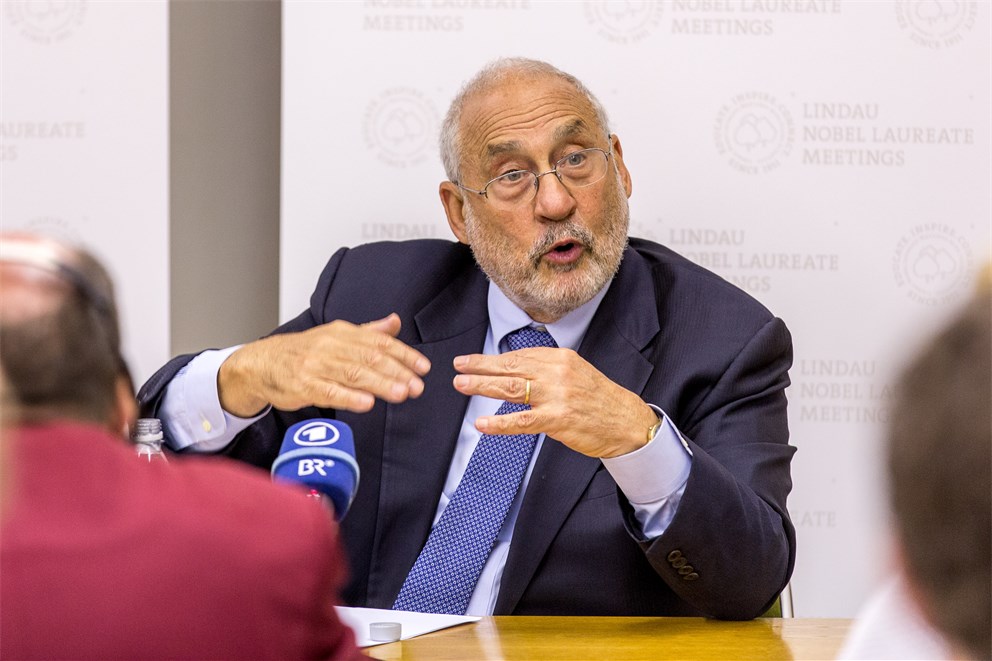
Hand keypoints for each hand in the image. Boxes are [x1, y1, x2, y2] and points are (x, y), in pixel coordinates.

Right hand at [218, 313, 430, 416]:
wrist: (262, 363)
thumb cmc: (304, 351)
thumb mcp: (336, 335)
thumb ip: (368, 331)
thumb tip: (395, 322)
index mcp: (342, 332)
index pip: (379, 342)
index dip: (404, 355)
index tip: (423, 367)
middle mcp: (331, 346)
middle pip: (370, 357)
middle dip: (397, 372)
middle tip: (418, 385)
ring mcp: (316, 366)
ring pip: (353, 374)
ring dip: (380, 384)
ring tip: (401, 394)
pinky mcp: (304, 385)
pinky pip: (329, 392)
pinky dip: (349, 398)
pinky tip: (367, 404)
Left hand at [452, 347, 657, 457]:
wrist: (626, 421)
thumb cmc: (599, 400)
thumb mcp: (575, 373)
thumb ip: (548, 369)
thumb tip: (515, 369)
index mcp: (561, 358)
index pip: (519, 355)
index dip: (492, 358)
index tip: (471, 360)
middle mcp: (557, 372)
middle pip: (511, 367)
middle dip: (480, 366)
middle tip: (458, 367)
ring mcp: (557, 396)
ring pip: (511, 388)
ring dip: (483, 386)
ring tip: (462, 385)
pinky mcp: (557, 419)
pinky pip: (521, 420)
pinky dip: (499, 423)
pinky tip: (482, 423)